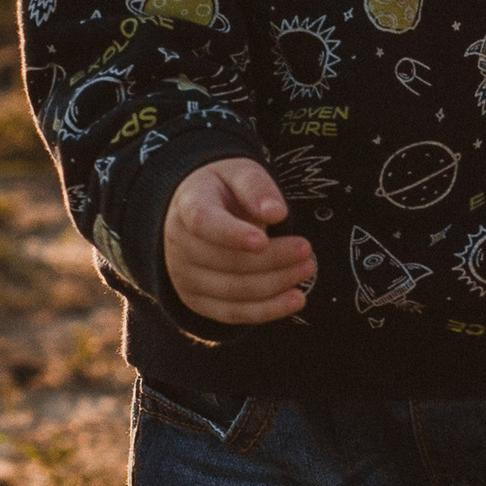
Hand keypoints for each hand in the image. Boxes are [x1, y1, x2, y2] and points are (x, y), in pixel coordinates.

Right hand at [162, 158, 314, 324]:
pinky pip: (232, 313)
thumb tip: (276, 213)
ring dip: (275, 285)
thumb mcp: (240, 172)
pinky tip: (295, 299)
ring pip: (232, 290)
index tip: (262, 240)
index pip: (204, 222)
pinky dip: (267, 310)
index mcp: (188, 205)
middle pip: (225, 261)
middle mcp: (179, 244)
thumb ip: (256, 187)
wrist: (199, 210)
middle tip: (306, 251)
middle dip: (272, 259)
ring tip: (306, 269)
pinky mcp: (197, 300)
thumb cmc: (225, 190)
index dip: (231, 234)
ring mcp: (184, 276)